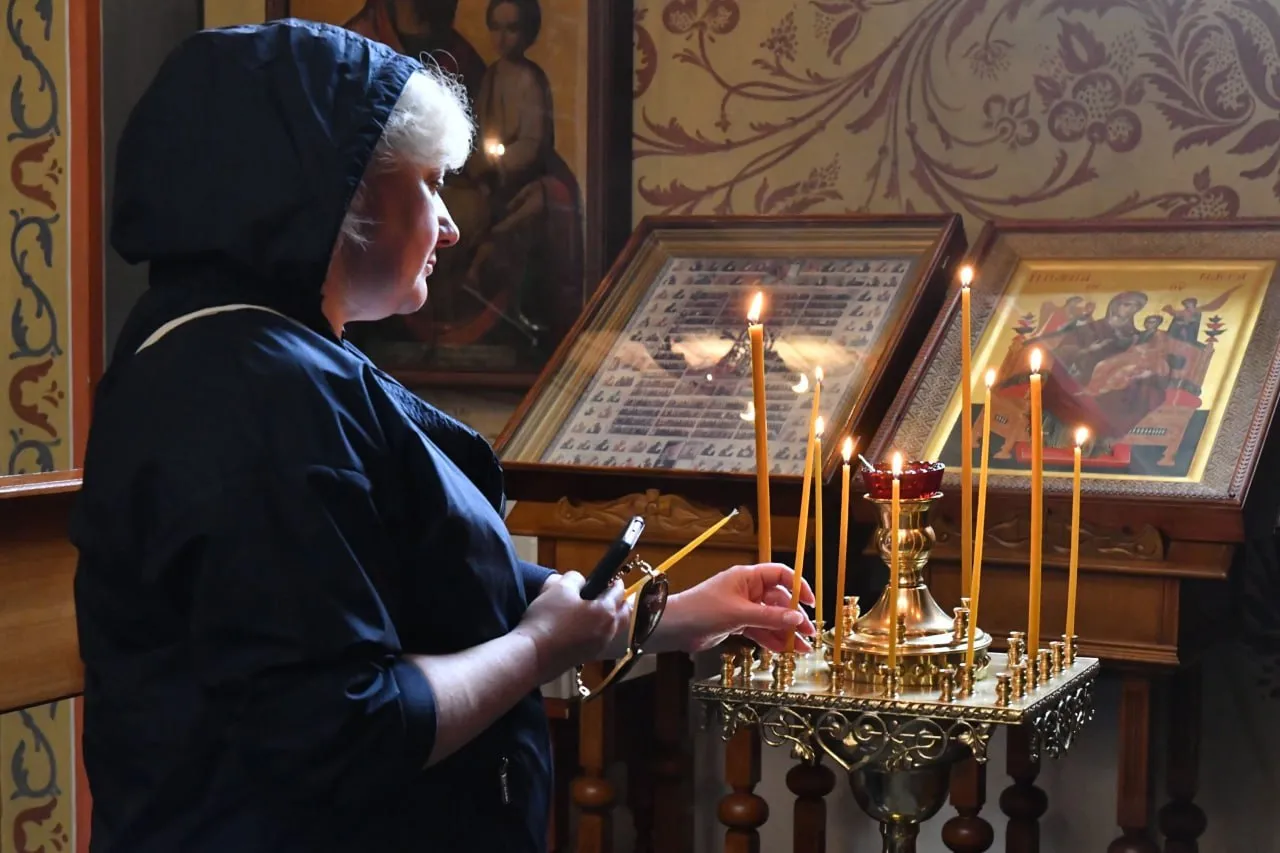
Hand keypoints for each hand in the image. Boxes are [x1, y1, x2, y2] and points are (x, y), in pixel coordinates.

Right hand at [513, 572, 628, 682]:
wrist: (532, 655)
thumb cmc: (548, 618)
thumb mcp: (559, 588)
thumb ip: (575, 579)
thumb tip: (581, 582)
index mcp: (606, 612)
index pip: (618, 592)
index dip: (615, 583)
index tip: (612, 579)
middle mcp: (608, 631)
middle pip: (624, 614)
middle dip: (621, 603)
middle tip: (612, 595)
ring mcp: (599, 647)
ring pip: (613, 629)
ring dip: (611, 618)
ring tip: (597, 610)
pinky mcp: (586, 657)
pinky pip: (600, 640)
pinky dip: (599, 630)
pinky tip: (584, 627)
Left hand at [656, 563, 816, 653]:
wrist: (676, 627)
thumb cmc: (703, 610)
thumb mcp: (739, 613)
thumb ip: (769, 617)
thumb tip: (796, 618)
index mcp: (748, 577)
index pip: (780, 575)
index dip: (798, 586)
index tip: (810, 603)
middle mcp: (748, 590)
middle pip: (778, 601)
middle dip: (794, 617)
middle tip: (808, 633)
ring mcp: (743, 608)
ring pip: (770, 619)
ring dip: (785, 632)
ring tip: (801, 648)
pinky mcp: (737, 624)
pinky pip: (759, 630)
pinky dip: (771, 640)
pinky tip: (784, 650)